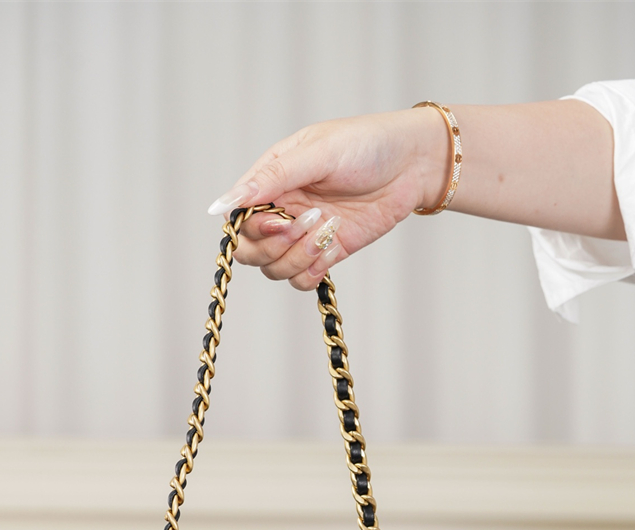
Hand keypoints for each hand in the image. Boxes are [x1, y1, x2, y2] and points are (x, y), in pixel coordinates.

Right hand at [207, 109, 450, 290]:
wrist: (414, 163)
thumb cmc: (365, 144)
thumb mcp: (316, 154)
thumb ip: (269, 180)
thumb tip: (221, 205)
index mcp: (271, 181)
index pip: (239, 219)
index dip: (254, 228)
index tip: (282, 218)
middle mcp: (281, 209)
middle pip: (251, 251)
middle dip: (275, 246)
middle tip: (308, 223)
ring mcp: (303, 235)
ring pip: (276, 269)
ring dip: (300, 256)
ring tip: (329, 227)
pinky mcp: (326, 253)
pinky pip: (303, 280)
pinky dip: (314, 270)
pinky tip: (334, 245)